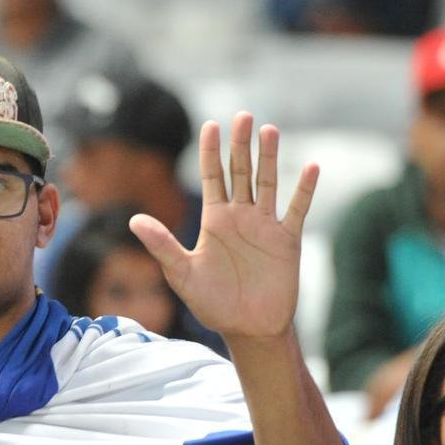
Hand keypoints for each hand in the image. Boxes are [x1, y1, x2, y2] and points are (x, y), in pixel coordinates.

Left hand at [129, 112, 316, 340]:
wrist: (248, 328)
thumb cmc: (213, 304)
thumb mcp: (182, 274)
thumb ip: (162, 245)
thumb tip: (134, 219)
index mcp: (215, 220)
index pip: (212, 177)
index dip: (211, 151)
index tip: (211, 125)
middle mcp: (240, 217)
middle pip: (241, 172)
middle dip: (241, 145)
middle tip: (243, 116)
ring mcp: (265, 226)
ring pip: (268, 182)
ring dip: (269, 157)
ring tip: (269, 130)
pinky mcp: (287, 240)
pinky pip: (297, 209)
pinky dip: (304, 189)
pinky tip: (310, 167)